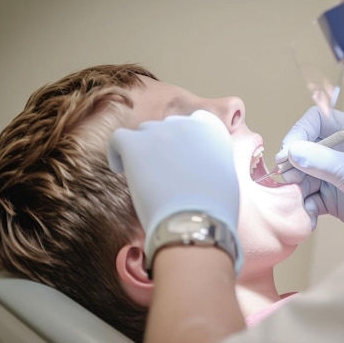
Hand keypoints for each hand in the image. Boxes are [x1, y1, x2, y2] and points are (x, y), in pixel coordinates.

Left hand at [108, 110, 241, 271]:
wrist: (195, 222)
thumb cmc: (214, 209)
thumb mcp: (226, 176)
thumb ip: (213, 159)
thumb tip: (199, 165)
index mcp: (211, 130)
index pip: (196, 120)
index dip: (185, 138)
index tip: (181, 154)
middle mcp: (186, 124)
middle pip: (167, 126)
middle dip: (163, 144)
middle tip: (162, 170)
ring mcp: (160, 132)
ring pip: (143, 132)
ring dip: (143, 149)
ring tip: (143, 174)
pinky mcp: (135, 144)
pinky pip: (118, 139)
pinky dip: (117, 152)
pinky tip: (121, 169)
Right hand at [276, 106, 343, 234]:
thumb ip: (323, 162)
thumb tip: (291, 151)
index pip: (317, 120)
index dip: (299, 132)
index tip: (287, 152)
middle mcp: (340, 151)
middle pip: (304, 149)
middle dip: (294, 165)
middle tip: (288, 179)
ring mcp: (334, 175)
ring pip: (303, 175)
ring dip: (297, 188)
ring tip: (298, 201)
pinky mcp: (330, 198)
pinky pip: (308, 197)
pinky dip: (305, 206)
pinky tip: (309, 216)